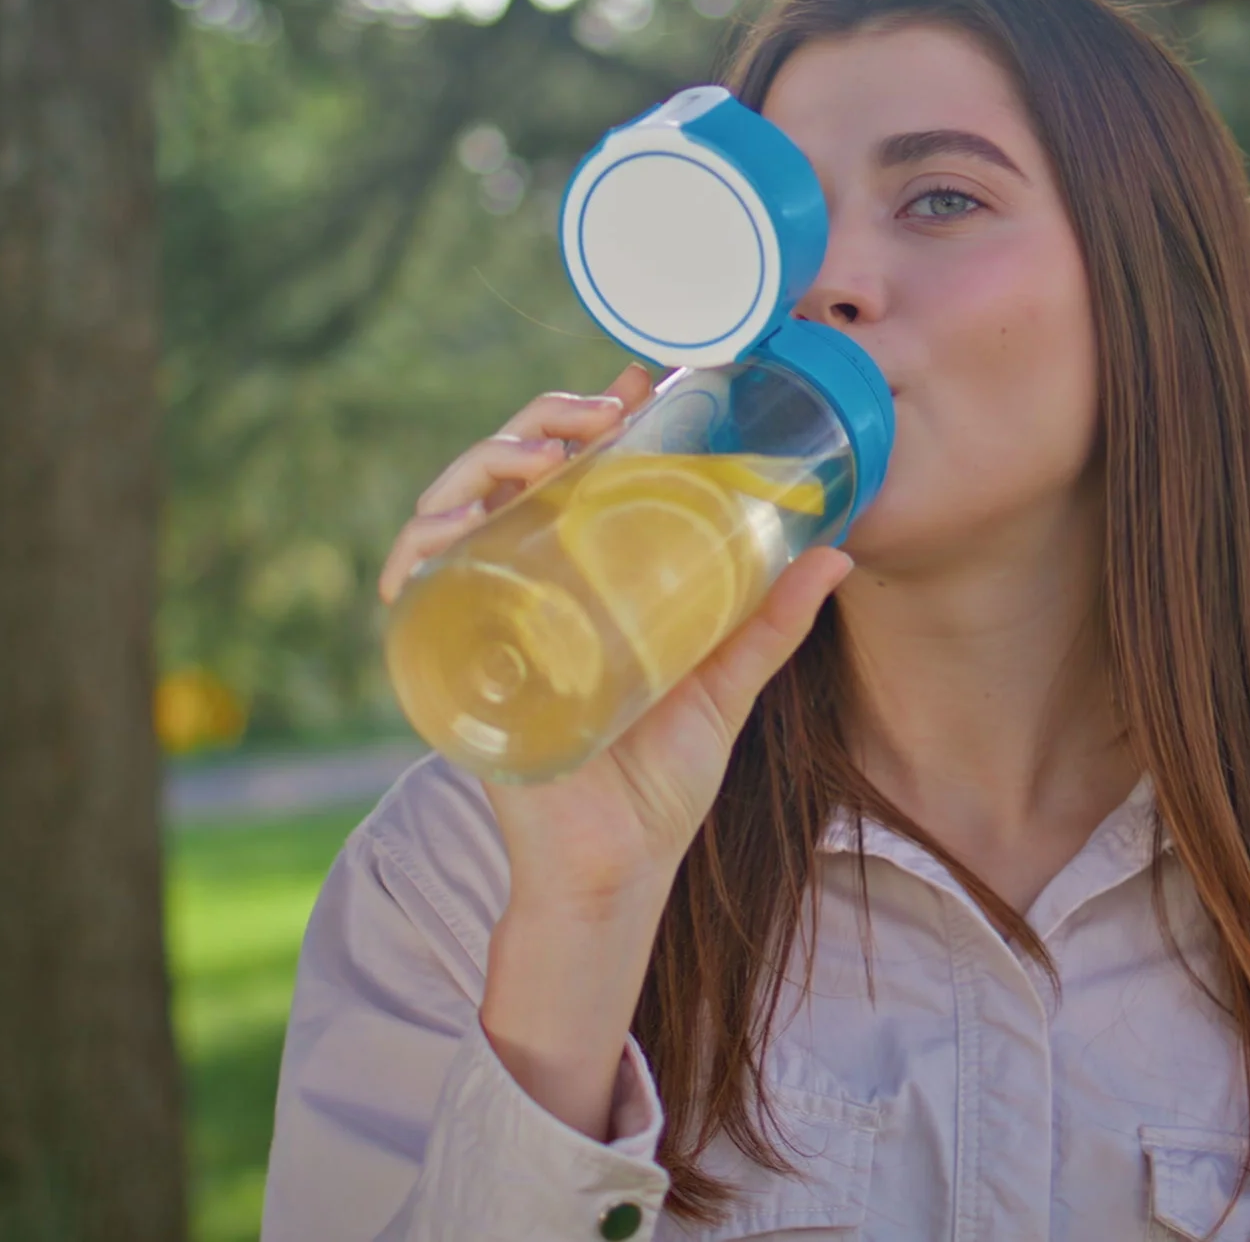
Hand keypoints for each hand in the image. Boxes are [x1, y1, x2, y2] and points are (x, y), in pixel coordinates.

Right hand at [378, 362, 855, 905]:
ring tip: (533, 460)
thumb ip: (773, 622)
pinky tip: (444, 532)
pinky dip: (414, 552)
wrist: (616, 867)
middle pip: (507, 474)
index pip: (571, 472)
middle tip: (597, 419)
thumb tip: (837, 552)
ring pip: (452, 512)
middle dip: (538, 422)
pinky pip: (412, 591)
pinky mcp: (453, 665)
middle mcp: (526, 587)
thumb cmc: (659, 782)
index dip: (591, 413)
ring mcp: (486, 621)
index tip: (638, 381)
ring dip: (479, 466)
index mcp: (584, 579)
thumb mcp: (726, 686)